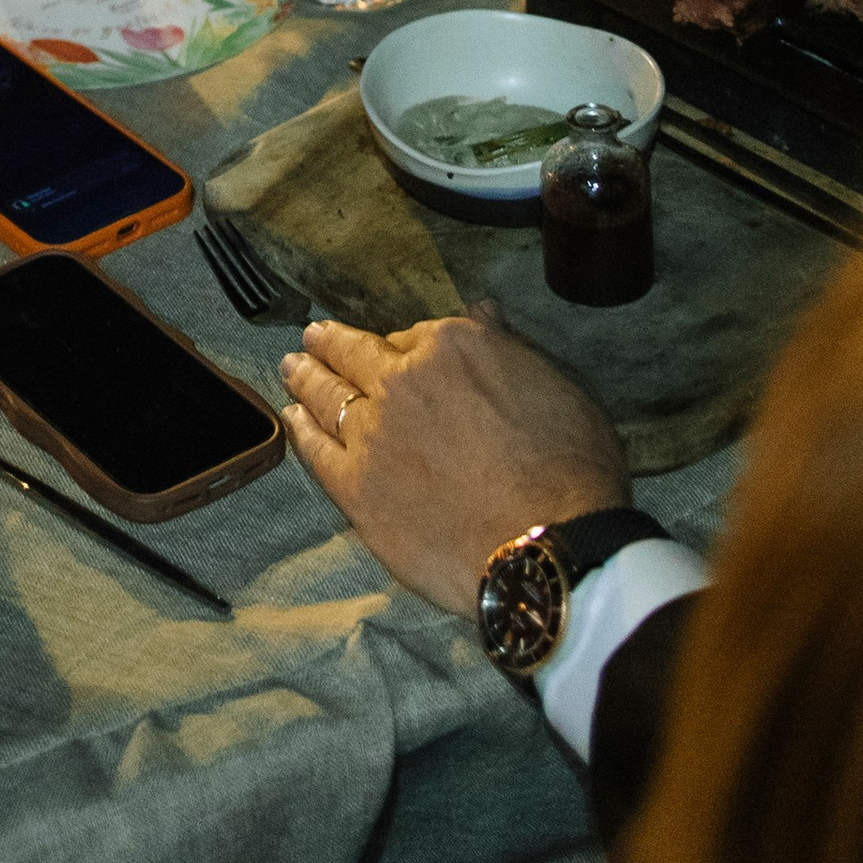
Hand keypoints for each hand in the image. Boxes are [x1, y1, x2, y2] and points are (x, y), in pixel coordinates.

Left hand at [279, 303, 628, 615]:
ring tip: (291, 366)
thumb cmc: (570, 472)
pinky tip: (292, 420)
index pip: (414, 335)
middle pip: (355, 353)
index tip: (396, 351)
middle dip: (332, 342)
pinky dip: (300, 428)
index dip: (405, 346)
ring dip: (305, 375)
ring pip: (326, 393)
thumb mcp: (557, 388)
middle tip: (314, 338)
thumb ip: (508, 348)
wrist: (545, 549)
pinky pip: (316, 448)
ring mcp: (372, 432)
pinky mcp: (354, 485)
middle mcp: (401, 379)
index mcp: (452, 346)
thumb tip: (482, 313)